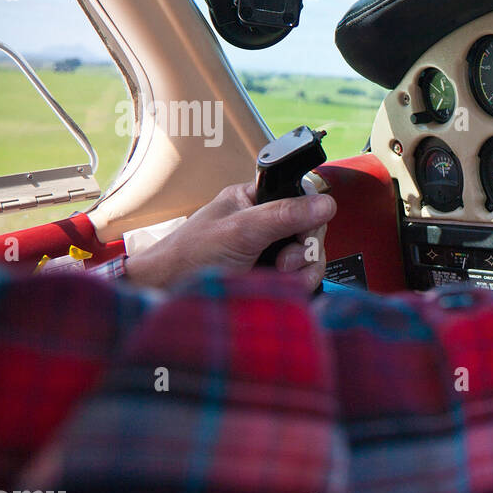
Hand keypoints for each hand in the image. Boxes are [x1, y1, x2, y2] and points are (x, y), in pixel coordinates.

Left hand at [123, 182, 336, 290]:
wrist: (167, 295)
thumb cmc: (188, 258)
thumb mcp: (240, 231)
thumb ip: (283, 214)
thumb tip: (325, 203)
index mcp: (253, 200)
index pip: (301, 197)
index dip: (309, 215)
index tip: (302, 233)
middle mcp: (264, 224)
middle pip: (311, 229)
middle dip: (304, 249)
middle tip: (283, 262)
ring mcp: (269, 252)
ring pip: (310, 256)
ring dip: (302, 271)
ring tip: (278, 277)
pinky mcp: (272, 277)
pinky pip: (303, 278)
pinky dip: (299, 285)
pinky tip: (282, 288)